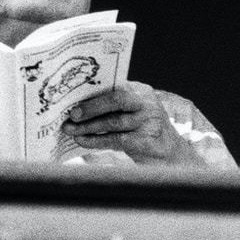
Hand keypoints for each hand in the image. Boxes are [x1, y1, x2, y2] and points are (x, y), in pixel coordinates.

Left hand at [62, 81, 201, 164]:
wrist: (168, 153)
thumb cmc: (139, 130)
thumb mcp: (128, 113)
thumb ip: (109, 106)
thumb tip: (74, 107)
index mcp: (140, 91)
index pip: (115, 86)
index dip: (92, 91)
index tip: (71, 95)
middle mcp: (147, 103)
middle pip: (118, 99)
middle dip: (91, 107)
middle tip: (72, 115)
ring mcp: (151, 122)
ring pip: (114, 122)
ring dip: (89, 127)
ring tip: (71, 130)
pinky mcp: (149, 141)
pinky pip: (118, 140)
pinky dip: (97, 140)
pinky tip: (83, 141)